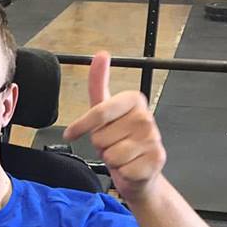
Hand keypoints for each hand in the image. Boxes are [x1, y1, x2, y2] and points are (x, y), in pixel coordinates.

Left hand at [63, 51, 165, 203]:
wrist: (139, 169)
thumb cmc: (119, 140)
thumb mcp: (105, 112)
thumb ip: (99, 84)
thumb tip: (101, 54)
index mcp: (134, 100)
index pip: (99, 112)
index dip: (81, 126)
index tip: (70, 133)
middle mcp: (146, 117)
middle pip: (101, 137)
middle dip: (101, 145)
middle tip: (113, 145)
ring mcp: (153, 138)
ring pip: (111, 155)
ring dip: (112, 160)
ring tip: (122, 156)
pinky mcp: (156, 159)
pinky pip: (123, 169)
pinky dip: (122, 172)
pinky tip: (131, 166)